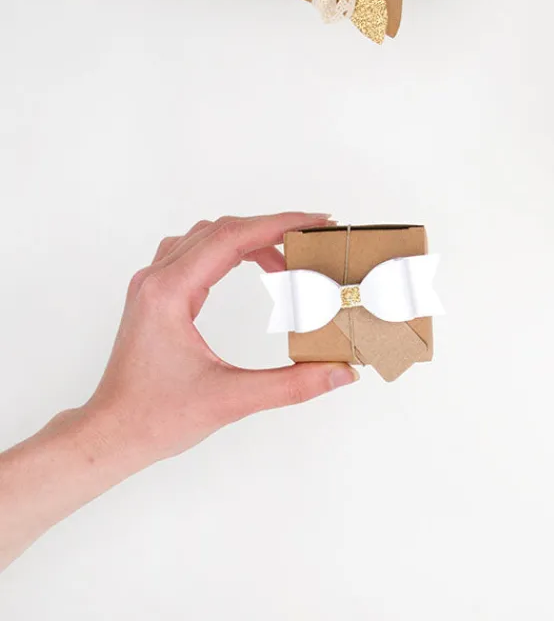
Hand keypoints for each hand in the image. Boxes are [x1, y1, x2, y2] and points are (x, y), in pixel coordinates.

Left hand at [0, 212, 355, 569]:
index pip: (232, 237)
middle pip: (223, 229)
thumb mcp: (231, 400)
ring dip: (250, 237)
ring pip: (208, 236)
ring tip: (287, 255)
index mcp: (169, 292)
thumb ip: (293, 385)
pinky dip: (229, 249)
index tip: (316, 221)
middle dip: (272, 228)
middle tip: (312, 237)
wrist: (109, 435)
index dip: (279, 224)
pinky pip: (196, 251)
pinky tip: (250, 264)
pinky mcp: (156, 295)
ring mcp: (153, 284)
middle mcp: (157, 279)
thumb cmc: (154, 418)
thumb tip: (340, 372)